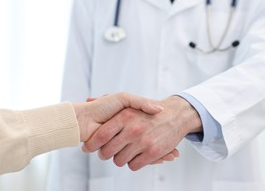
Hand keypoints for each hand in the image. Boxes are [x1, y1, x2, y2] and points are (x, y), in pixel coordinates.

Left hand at [82, 95, 202, 170]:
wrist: (176, 114)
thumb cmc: (148, 109)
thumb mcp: (128, 99)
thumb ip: (107, 98)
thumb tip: (88, 99)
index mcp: (125, 116)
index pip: (102, 136)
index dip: (93, 144)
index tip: (89, 147)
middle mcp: (133, 129)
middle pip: (107, 152)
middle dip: (104, 154)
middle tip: (106, 151)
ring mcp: (143, 141)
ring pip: (119, 161)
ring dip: (119, 158)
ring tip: (123, 151)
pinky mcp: (152, 152)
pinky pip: (133, 165)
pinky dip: (133, 163)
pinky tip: (135, 155)